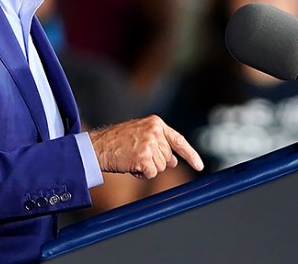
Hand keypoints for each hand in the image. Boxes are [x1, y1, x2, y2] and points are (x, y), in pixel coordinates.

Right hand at [89, 115, 203, 178]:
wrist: (97, 146)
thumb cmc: (116, 142)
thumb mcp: (140, 137)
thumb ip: (159, 145)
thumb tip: (173, 162)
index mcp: (155, 123)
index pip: (178, 140)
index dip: (190, 154)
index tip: (200, 166)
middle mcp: (155, 131)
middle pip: (168, 157)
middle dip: (155, 161)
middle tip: (135, 155)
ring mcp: (150, 143)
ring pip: (160, 167)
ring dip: (147, 168)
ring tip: (131, 158)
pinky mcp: (144, 157)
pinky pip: (151, 173)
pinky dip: (142, 174)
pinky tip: (130, 165)